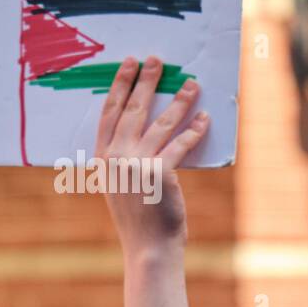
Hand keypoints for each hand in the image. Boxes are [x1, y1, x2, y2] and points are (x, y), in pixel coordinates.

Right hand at [96, 56, 207, 306]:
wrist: (147, 247)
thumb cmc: (136, 216)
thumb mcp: (118, 184)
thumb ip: (123, 158)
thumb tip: (141, 129)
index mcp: (102, 156)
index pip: (109, 111)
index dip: (119, 85)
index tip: (128, 65)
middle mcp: (116, 156)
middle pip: (132, 108)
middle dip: (147, 81)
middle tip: (157, 59)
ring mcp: (137, 164)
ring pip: (161, 122)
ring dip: (179, 99)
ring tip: (191, 83)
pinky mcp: (160, 173)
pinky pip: (181, 144)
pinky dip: (195, 129)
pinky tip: (205, 117)